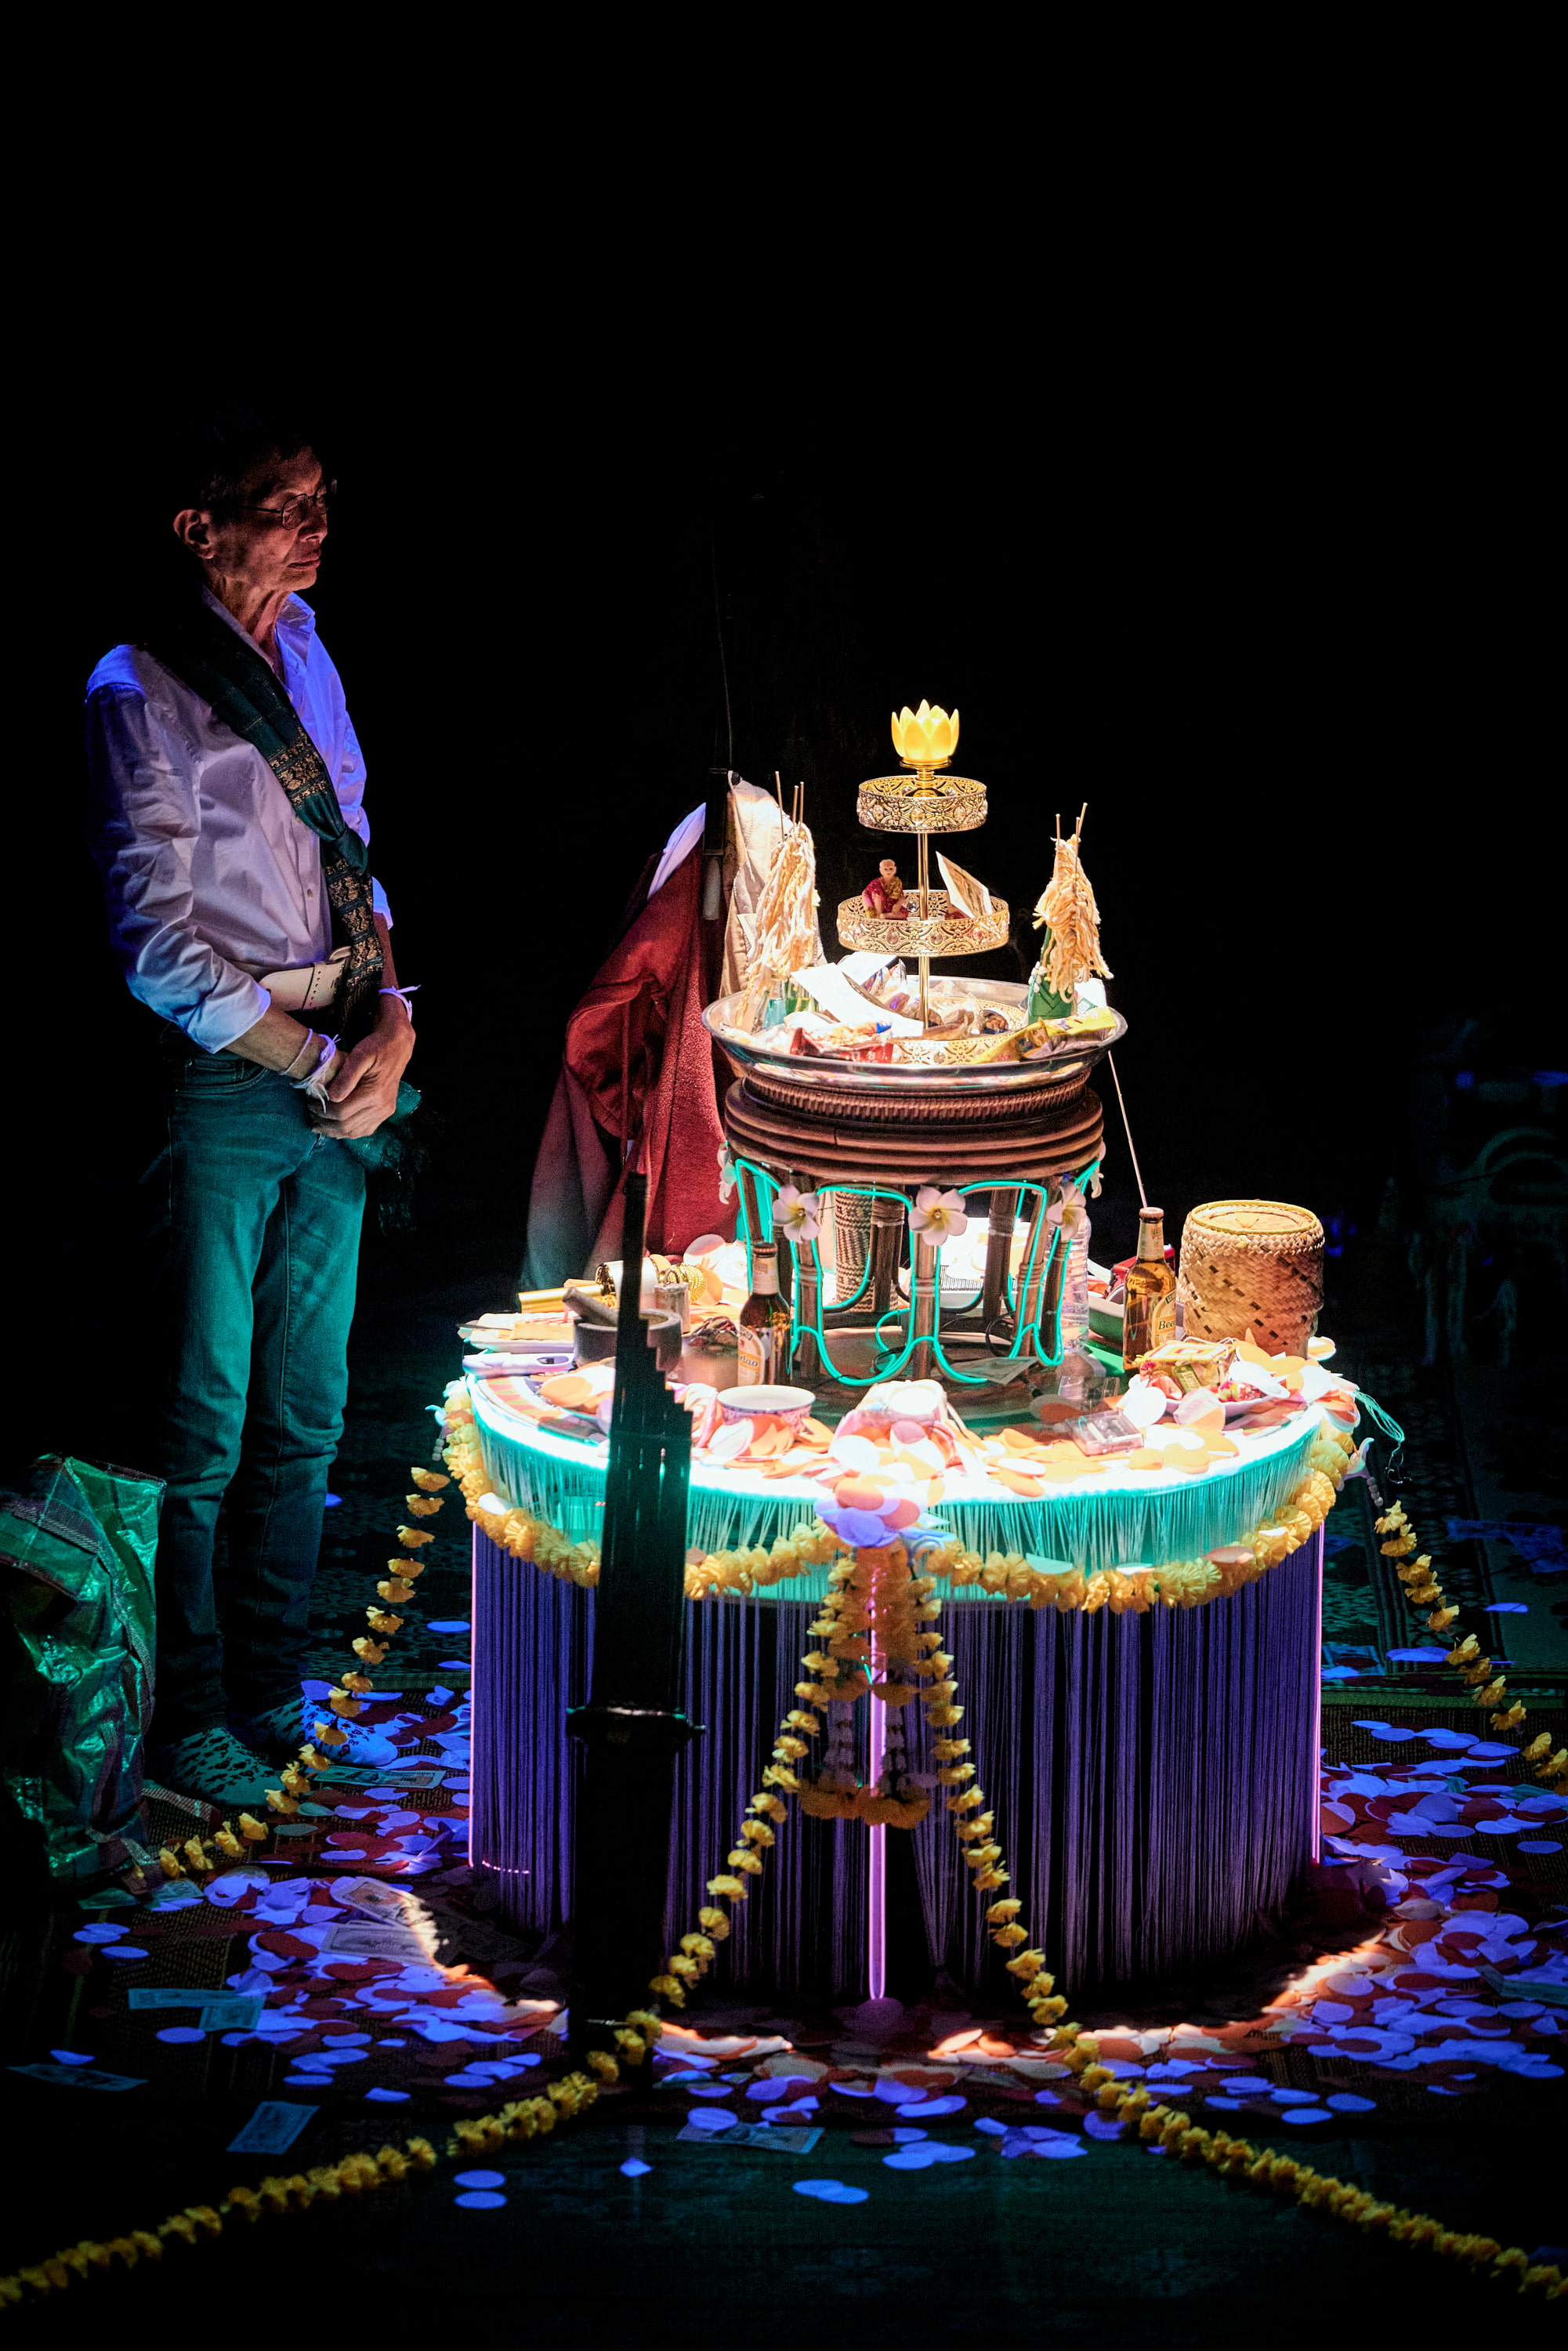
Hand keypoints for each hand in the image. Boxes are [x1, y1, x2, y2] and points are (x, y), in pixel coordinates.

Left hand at [309, 1007, 414, 1139]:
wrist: (397, 1047)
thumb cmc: (376, 1047)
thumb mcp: (359, 1054)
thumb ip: (346, 1076)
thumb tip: (332, 1097)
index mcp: (374, 1093)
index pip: (341, 1112)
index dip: (321, 1110)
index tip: (309, 1102)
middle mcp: (381, 1107)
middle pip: (346, 1126)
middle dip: (324, 1122)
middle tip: (311, 1113)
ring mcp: (385, 1112)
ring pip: (354, 1132)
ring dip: (333, 1130)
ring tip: (318, 1122)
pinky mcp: (385, 1113)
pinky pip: (364, 1131)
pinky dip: (347, 1132)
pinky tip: (335, 1127)